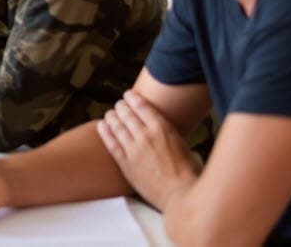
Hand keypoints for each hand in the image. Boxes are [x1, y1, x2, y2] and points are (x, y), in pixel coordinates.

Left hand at [97, 90, 199, 210]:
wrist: (180, 195)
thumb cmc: (189, 174)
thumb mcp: (187, 148)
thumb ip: (175, 140)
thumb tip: (177, 143)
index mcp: (163, 128)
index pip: (142, 106)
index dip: (133, 98)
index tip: (129, 95)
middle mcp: (146, 135)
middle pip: (127, 114)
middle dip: (121, 107)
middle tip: (119, 104)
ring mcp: (134, 149)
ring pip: (117, 126)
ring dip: (112, 117)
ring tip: (110, 113)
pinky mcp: (125, 164)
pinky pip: (111, 144)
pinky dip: (105, 133)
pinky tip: (101, 126)